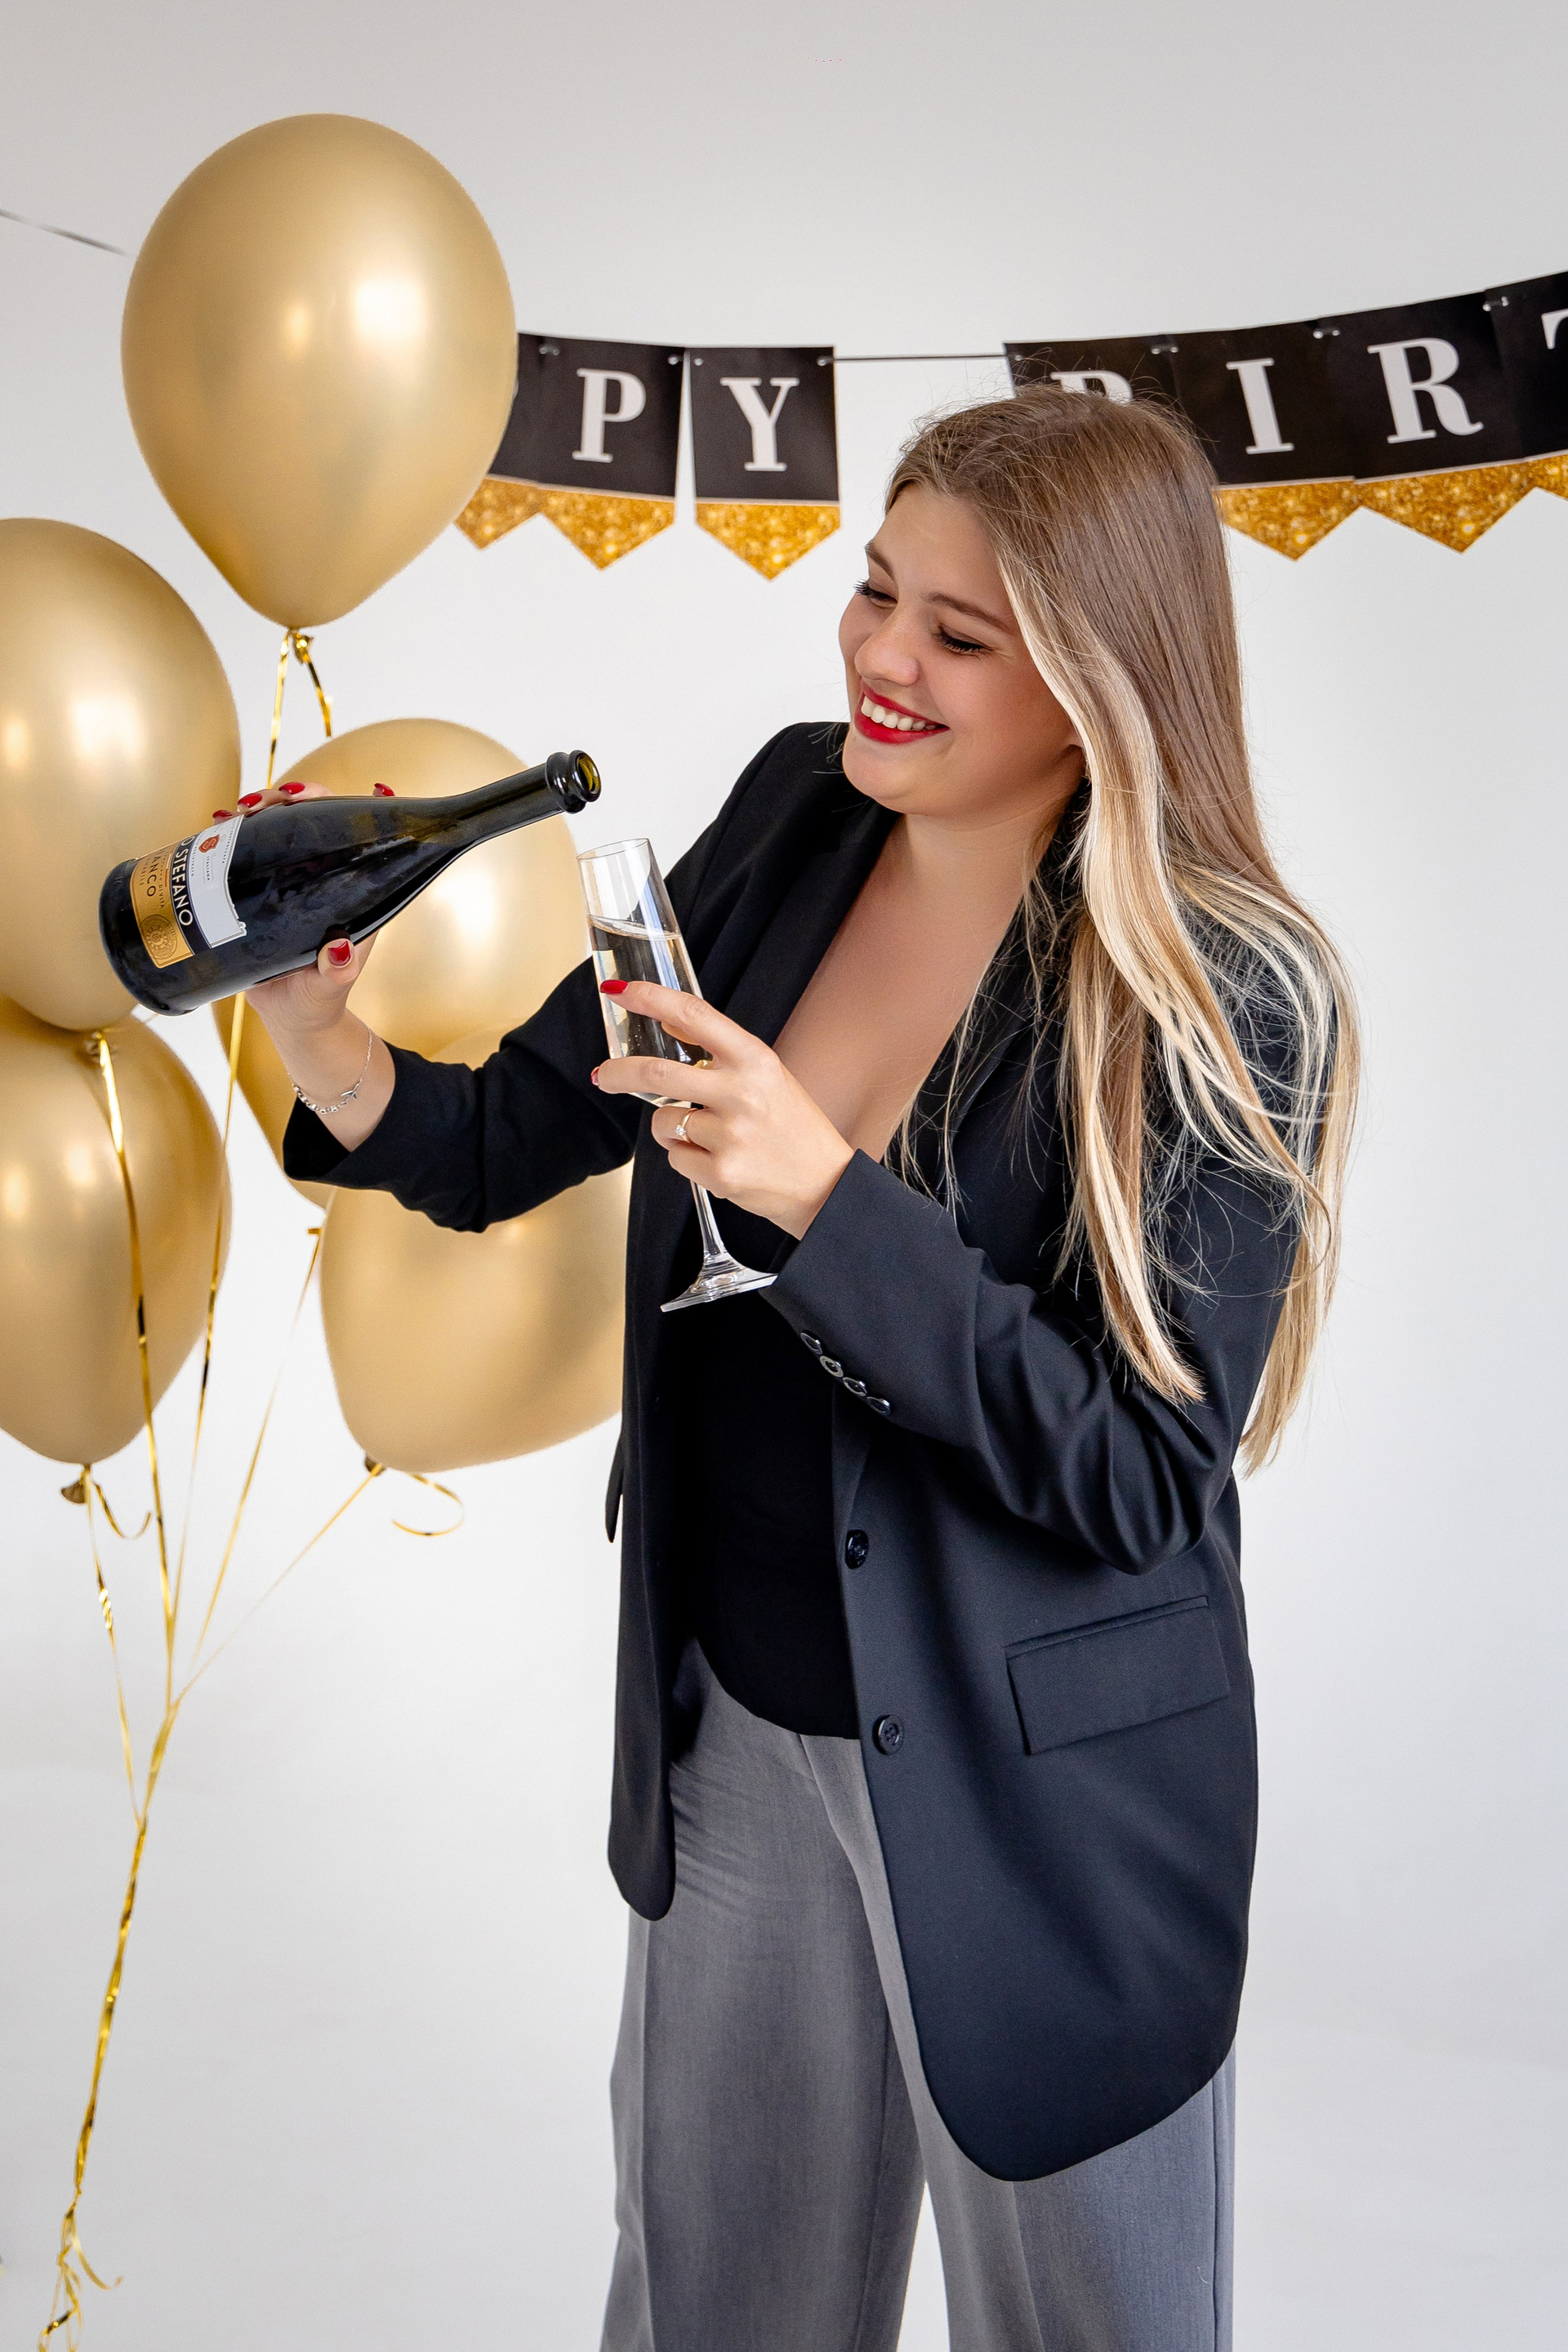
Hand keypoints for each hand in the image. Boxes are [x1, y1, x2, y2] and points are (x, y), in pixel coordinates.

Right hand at [238, 778, 380, 1038]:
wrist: (291, 1022)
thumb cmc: (319, 1004)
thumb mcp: (330, 989)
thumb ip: (338, 973)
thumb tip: (340, 951)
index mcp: (348, 893)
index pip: (348, 834)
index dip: (334, 805)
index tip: (308, 796)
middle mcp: (319, 881)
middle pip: (307, 823)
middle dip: (284, 801)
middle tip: (257, 806)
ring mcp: (286, 885)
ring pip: (275, 834)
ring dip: (255, 812)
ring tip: (232, 814)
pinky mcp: (256, 895)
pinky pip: (244, 858)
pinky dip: (228, 838)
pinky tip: (210, 828)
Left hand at [593, 983, 853, 1239]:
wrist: (826, 1185)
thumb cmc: (794, 1126)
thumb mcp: (768, 1075)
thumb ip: (719, 1051)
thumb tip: (668, 1022)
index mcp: (755, 1060)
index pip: (694, 1016)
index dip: (650, 999)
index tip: (619, 991)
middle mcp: (742, 1093)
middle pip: (656, 1074)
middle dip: (619, 1073)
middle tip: (604, 1075)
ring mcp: (730, 1136)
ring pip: (663, 1123)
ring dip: (671, 1128)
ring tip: (708, 1137)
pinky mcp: (721, 1174)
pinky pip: (675, 1158)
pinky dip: (687, 1159)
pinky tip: (719, 1161)